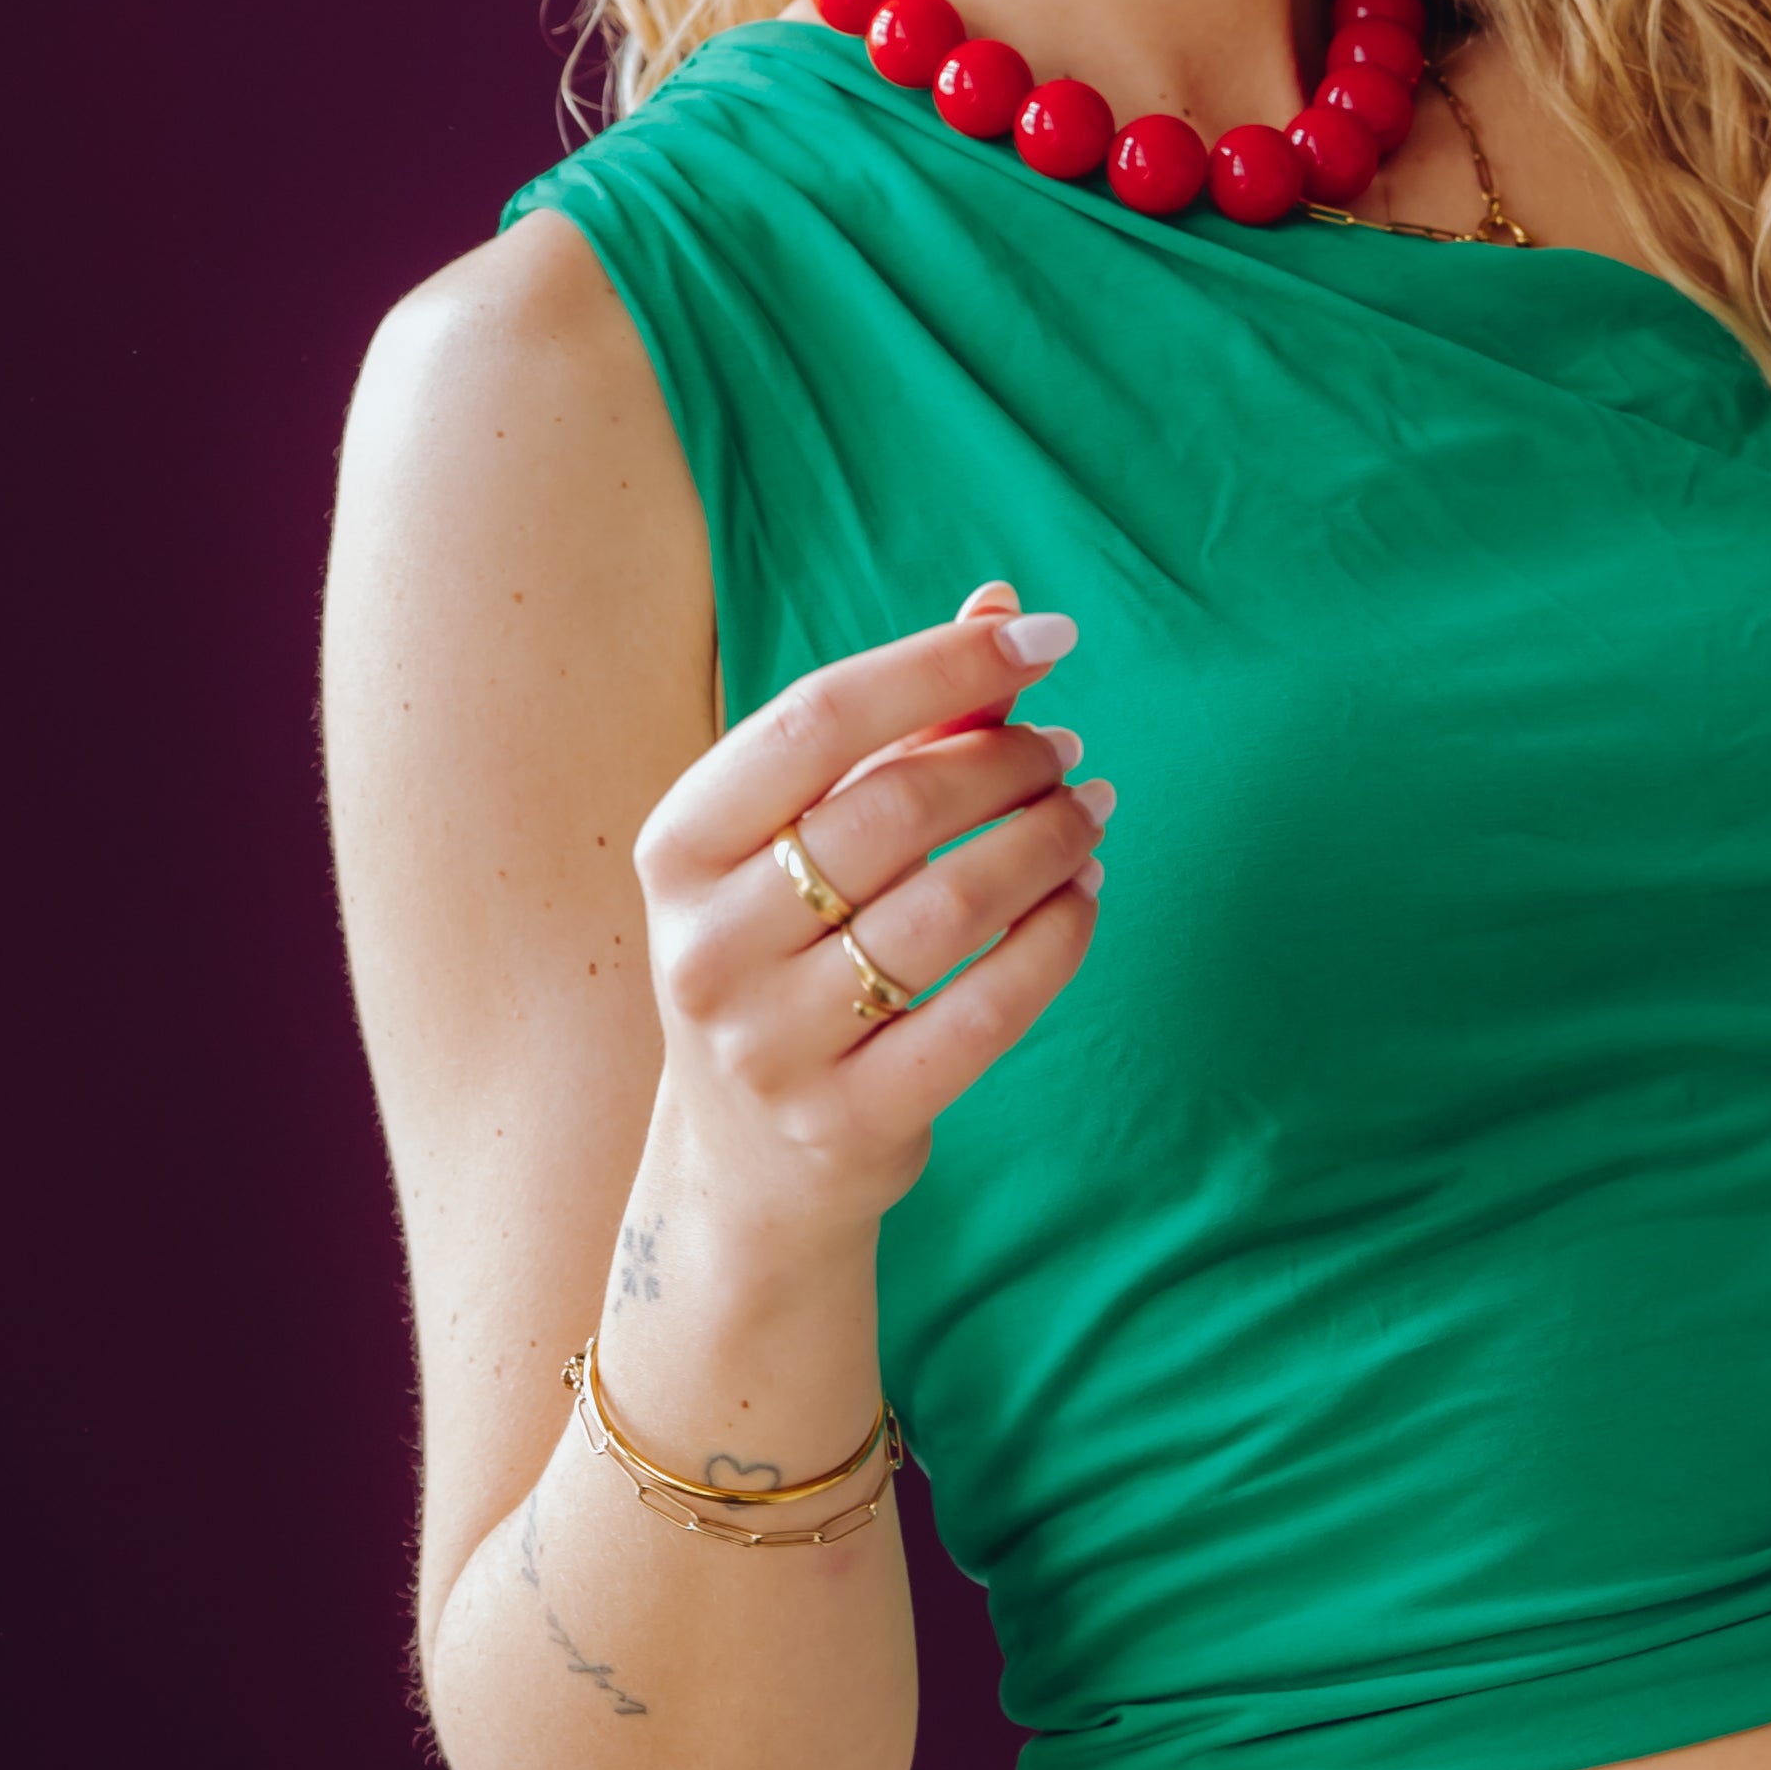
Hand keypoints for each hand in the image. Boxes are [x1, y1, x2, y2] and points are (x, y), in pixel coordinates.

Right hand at [632, 586, 1107, 1247]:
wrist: (747, 1162)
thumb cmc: (790, 953)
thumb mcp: (805, 838)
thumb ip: (900, 726)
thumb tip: (1005, 607)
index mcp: (680, 846)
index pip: (818, 718)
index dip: (943, 665)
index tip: (1048, 640)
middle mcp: (707, 943)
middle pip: (895, 810)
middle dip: (1009, 764)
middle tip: (1068, 754)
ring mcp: (772, 1042)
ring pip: (951, 907)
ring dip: (1049, 844)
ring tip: (1090, 816)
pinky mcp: (849, 1119)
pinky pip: (987, 1009)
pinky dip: (1058, 938)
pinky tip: (1086, 897)